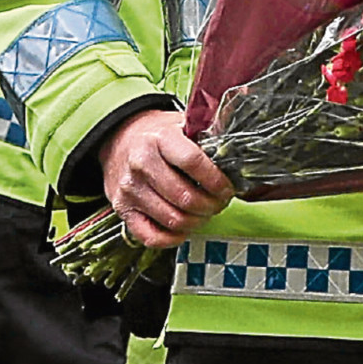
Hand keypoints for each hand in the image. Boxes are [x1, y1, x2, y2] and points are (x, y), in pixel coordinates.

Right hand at [102, 110, 233, 248]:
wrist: (120, 139)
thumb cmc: (159, 136)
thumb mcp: (183, 125)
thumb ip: (209, 137)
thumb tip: (242, 153)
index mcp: (160, 139)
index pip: (193, 162)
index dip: (217, 181)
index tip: (227, 188)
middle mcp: (141, 164)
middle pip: (186, 198)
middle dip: (212, 206)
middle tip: (219, 203)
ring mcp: (130, 189)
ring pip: (173, 220)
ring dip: (197, 222)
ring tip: (205, 212)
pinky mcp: (122, 210)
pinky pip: (151, 237)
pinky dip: (173, 238)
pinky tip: (184, 228)